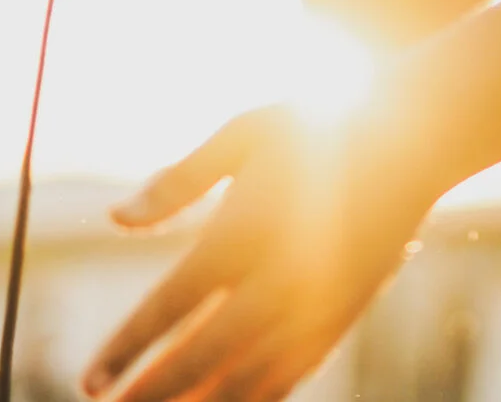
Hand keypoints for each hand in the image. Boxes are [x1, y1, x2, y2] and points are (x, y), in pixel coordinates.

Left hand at [81, 102, 445, 401]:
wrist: (410, 142)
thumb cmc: (316, 126)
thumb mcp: (242, 135)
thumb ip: (179, 181)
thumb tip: (116, 217)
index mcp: (242, 234)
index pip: (168, 308)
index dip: (125, 349)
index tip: (90, 379)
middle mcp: (276, 283)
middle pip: (199, 359)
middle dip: (149, 393)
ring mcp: (312, 309)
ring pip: (243, 381)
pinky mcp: (340, 320)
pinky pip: (287, 377)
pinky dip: (250, 400)